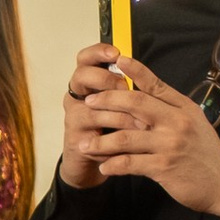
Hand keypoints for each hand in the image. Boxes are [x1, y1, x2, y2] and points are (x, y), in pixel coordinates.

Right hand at [57, 39, 131, 188]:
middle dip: (106, 79)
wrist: (101, 166)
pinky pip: (97, 130)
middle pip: (82, 75)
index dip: (98, 52)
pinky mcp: (77, 138)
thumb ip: (128, 89)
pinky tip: (133, 135)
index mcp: (90, 83)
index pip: (87, 58)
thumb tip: (145, 72)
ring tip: (141, 120)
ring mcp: (74, 116)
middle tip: (124, 87)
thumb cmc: (115, 131)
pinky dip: (118, 132)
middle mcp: (78, 96)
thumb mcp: (122, 106)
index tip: (116, 53)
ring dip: (120, 110)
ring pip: (94, 105)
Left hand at [72, 55, 219, 219]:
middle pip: (134, 104)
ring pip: (125, 137)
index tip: (118, 60)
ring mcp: (169, 145)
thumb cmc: (204, 152)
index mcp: (182, 108)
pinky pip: (129, 163)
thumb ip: (170, 109)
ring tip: (84, 144)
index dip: (135, 71)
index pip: (156, 84)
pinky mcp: (163, 167)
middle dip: (107, 101)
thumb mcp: (193, 122)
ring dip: (101, 141)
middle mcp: (176, 122)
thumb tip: (143, 94)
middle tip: (88, 104)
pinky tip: (103, 166)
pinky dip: (112, 165)